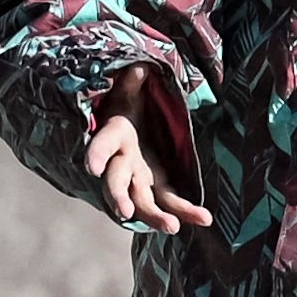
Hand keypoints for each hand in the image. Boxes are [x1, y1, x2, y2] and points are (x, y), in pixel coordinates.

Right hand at [84, 65, 211, 233]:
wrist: (129, 127)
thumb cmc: (126, 108)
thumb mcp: (125, 93)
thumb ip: (131, 84)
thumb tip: (139, 69)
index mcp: (115, 136)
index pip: (102, 145)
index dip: (97, 155)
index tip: (91, 168)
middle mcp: (123, 163)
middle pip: (118, 183)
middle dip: (120, 197)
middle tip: (125, 212)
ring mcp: (140, 178)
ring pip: (144, 202)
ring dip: (155, 216)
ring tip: (173, 227)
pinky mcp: (157, 185)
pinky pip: (171, 201)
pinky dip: (187, 211)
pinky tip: (205, 219)